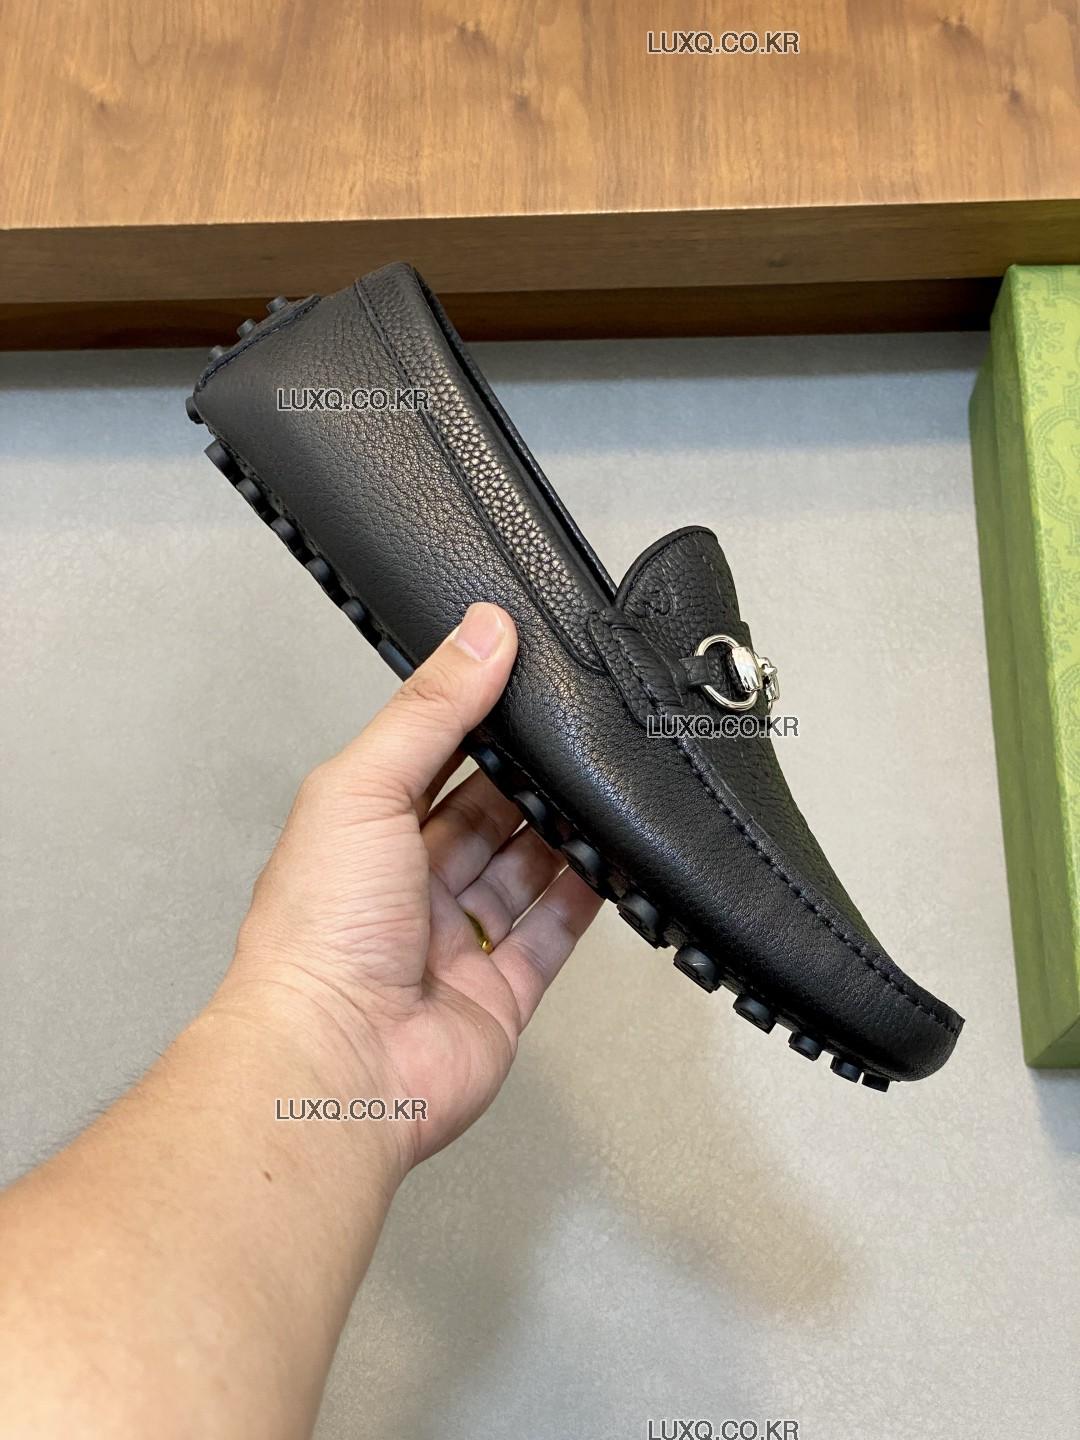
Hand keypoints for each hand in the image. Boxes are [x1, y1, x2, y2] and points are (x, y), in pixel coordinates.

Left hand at [214, 603, 601, 1177]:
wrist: (336, 1064)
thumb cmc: (318, 934)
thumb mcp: (365, 787)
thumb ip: (431, 710)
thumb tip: (482, 631)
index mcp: (359, 835)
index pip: (428, 760)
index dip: (475, 721)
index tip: (524, 678)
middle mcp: (404, 888)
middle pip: (482, 817)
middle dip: (526, 781)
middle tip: (577, 738)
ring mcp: (453, 945)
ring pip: (522, 873)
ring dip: (560, 835)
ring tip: (603, 790)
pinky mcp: (500, 995)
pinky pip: (552, 934)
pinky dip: (585, 898)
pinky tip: (613, 860)